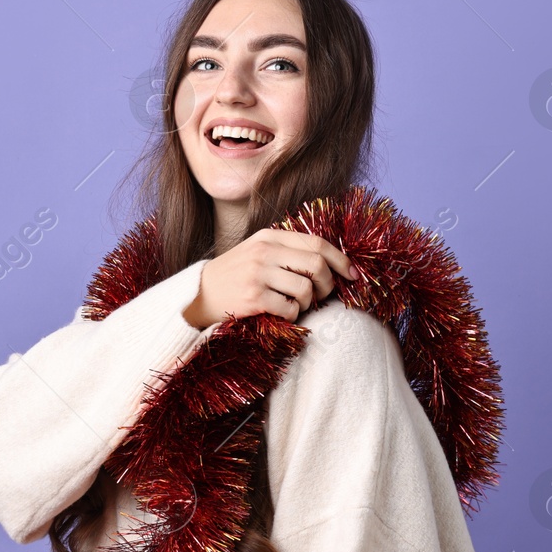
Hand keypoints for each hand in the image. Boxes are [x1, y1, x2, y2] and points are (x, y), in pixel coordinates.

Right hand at [183, 228, 356, 327]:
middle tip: (325, 295)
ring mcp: (258, 274)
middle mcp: (265, 251)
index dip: (341, 260)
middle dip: (329, 284)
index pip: (317, 242)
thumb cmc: (237, 276)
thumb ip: (289, 251)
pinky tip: (284, 313)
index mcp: (269, 237)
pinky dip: (294, 315)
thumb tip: (332, 262)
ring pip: (307, 288)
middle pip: (317, 264)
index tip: (353, 275)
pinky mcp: (253, 298)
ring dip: (311, 302)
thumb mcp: (259, 252)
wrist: (198, 295)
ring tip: (300, 305)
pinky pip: (290, 308)